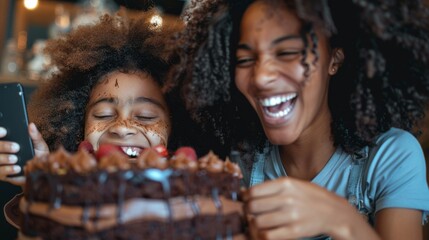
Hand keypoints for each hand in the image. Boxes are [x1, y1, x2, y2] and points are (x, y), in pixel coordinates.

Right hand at [0, 123, 48, 185]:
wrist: (40, 172)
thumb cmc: (38, 157)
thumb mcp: (39, 145)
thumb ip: (35, 136)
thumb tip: (31, 125)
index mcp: (9, 142)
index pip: (0, 136)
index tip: (5, 131)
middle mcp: (2, 152)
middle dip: (3, 146)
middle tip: (16, 147)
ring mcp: (0, 163)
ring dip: (4, 159)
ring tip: (15, 159)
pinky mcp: (2, 174)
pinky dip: (7, 170)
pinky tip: (17, 168)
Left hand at [243, 177, 369, 239]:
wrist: (334, 212)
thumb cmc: (309, 197)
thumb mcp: (293, 184)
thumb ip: (271, 187)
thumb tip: (244, 192)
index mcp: (285, 184)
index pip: (253, 191)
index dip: (244, 197)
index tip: (244, 200)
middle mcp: (287, 198)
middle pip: (252, 207)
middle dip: (246, 211)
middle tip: (249, 213)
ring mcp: (291, 216)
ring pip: (257, 222)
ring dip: (252, 224)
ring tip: (256, 222)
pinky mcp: (294, 231)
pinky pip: (267, 235)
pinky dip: (260, 235)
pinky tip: (263, 232)